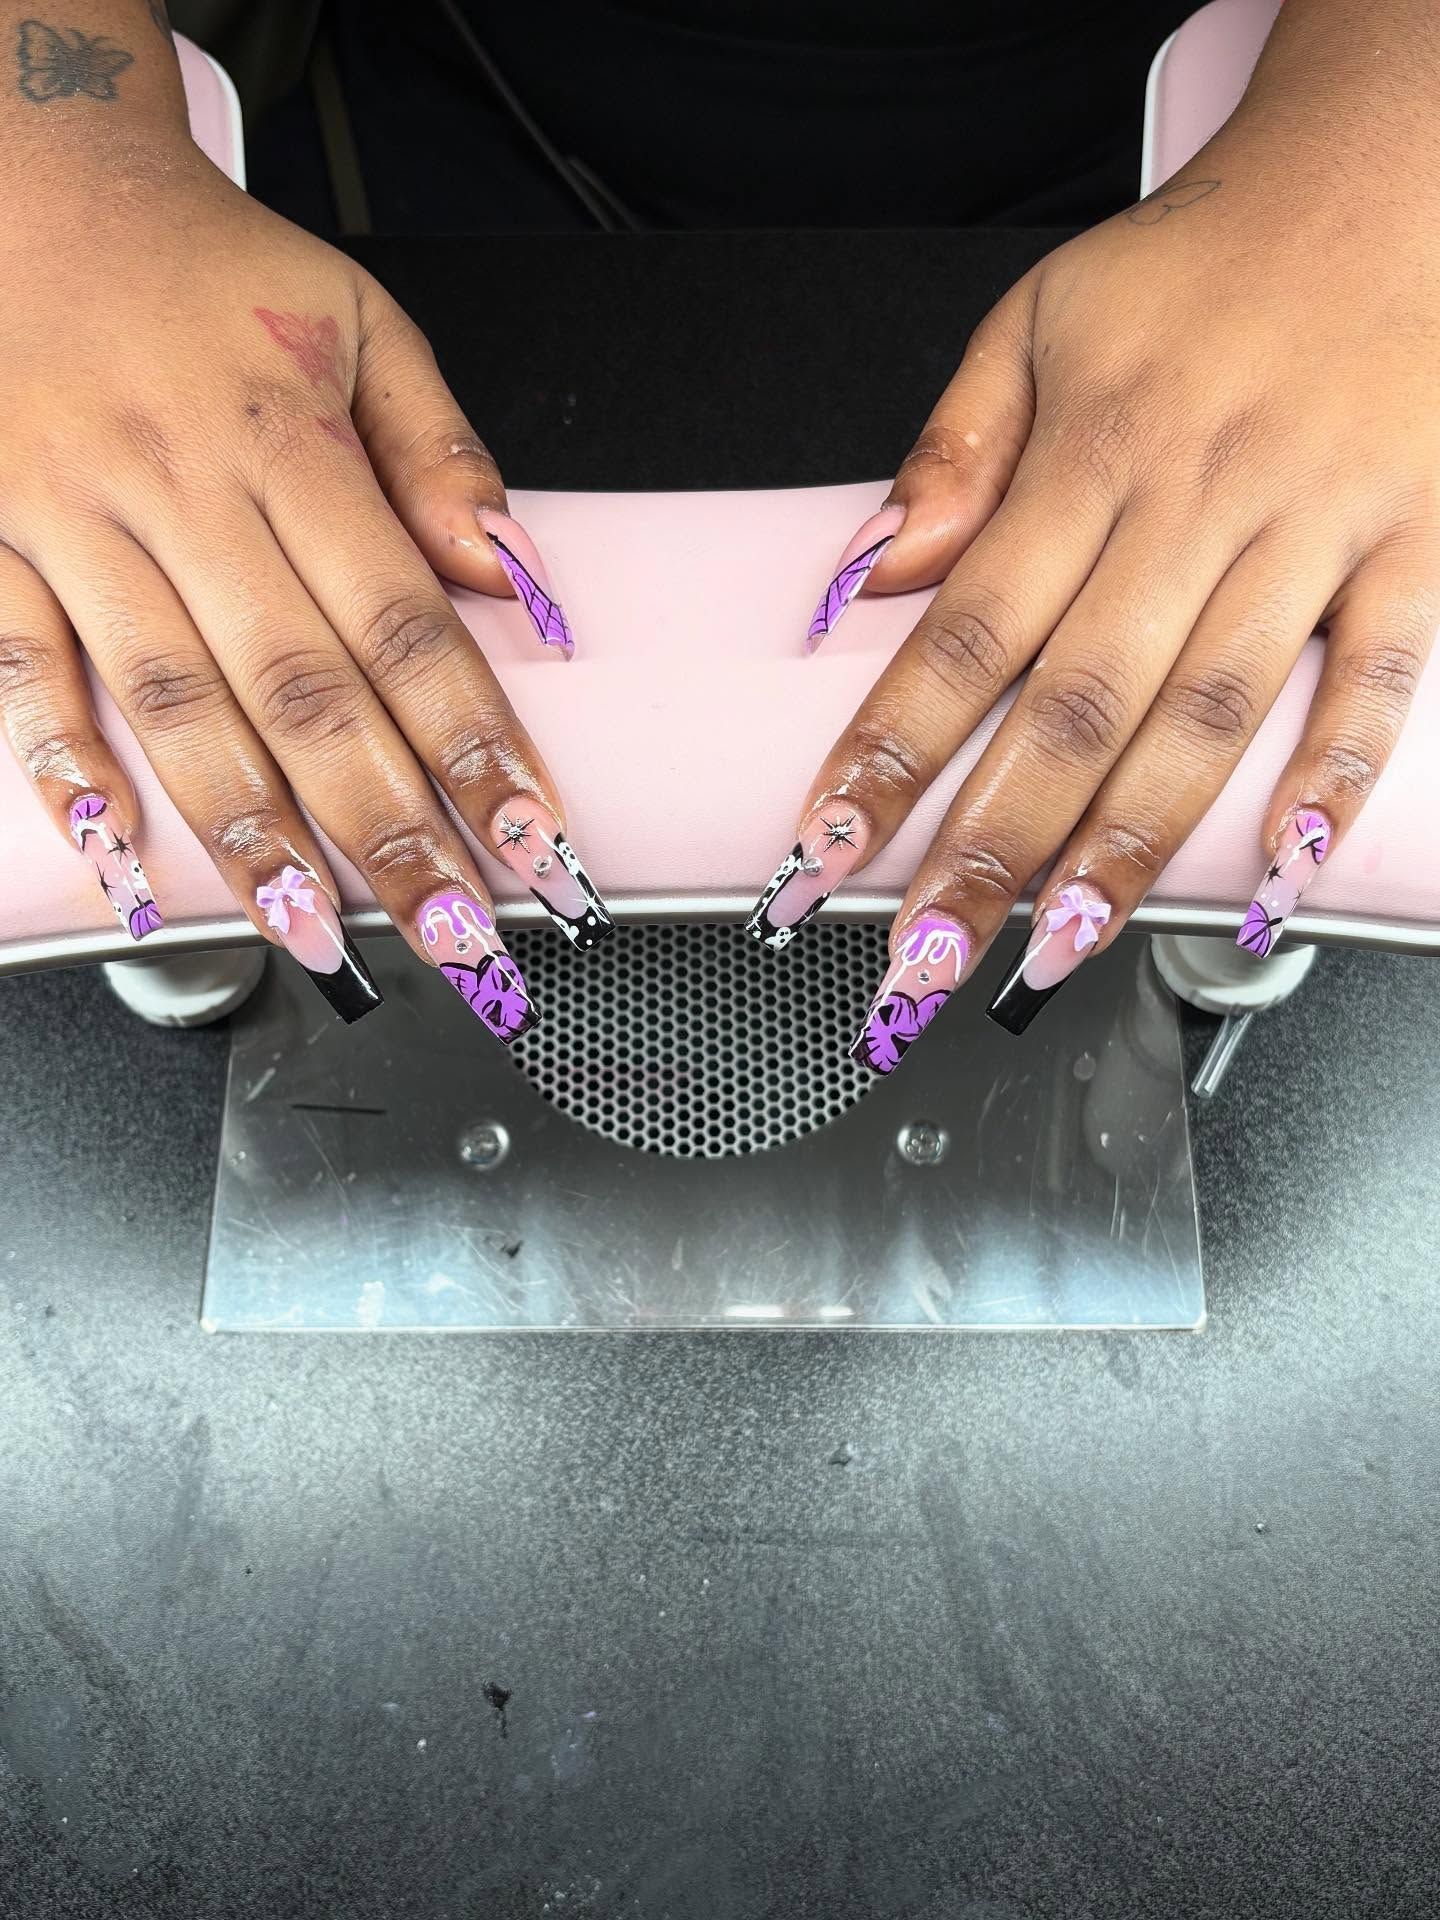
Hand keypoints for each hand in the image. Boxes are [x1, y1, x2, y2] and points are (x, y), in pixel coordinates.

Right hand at [0, 34, 610, 1034]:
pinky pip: (23, 669)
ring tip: (318, 936)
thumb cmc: (205, 276)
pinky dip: (67, 766)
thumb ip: (441, 455)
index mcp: (288, 440)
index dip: (472, 742)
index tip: (529, 838)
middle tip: (453, 935)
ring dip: (251, 834)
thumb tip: (513, 580)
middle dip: (387, 828)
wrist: (30, 186)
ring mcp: (77, 525)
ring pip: (174, 704)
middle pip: (304, 691)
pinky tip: (122, 858)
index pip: (403, 624)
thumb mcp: (357, 325)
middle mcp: (184, 492)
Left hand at [753, 84, 1439, 1066]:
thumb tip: (870, 575)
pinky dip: (1331, 779)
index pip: (966, 633)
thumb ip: (955, 453)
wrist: (1382, 178)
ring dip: (1129, 848)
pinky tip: (1276, 873)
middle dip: (991, 846)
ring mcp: (1311, 533)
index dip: (891, 751)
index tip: (829, 848)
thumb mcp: (1040, 320)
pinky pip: (1380, 680)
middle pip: (1076, 706)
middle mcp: (1198, 503)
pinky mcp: (1411, 548)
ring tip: (1056, 950)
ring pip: (1209, 718)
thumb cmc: (1201, 270)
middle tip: (927, 959)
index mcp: (1094, 452)